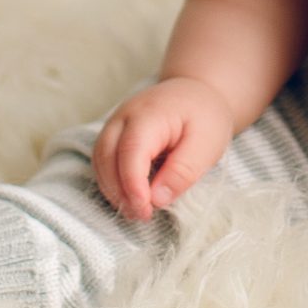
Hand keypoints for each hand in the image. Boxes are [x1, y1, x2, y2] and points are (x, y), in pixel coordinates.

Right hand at [92, 76, 233, 221]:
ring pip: (100, 159)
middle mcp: (124, 115)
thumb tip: (156, 199)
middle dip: (119, 191)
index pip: (131, 151)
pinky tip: (130, 196)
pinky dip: (112, 181)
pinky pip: (103, 159)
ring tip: (137, 210)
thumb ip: (183, 171)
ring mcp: (116, 122)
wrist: (198, 92)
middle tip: (142, 215)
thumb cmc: (205, 116)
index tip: (145, 210)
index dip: (133, 185)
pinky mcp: (114, 132)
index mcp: (150, 114)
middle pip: (106, 155)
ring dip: (113, 189)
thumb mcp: (207, 144)